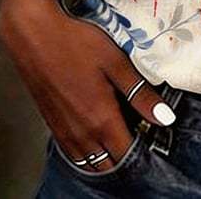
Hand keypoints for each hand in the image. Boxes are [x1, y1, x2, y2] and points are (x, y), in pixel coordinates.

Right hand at [0, 0, 174, 171]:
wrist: (34, 36)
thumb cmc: (77, 44)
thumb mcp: (116, 63)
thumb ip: (140, 94)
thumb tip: (166, 118)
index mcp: (101, 119)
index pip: (127, 154)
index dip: (143, 149)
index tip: (153, 134)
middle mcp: (82, 134)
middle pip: (108, 165)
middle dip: (125, 156)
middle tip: (138, 134)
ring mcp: (64, 132)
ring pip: (89, 162)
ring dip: (106, 157)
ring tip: (118, 134)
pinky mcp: (52, 125)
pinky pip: (73, 153)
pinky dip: (88, 153)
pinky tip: (95, 133)